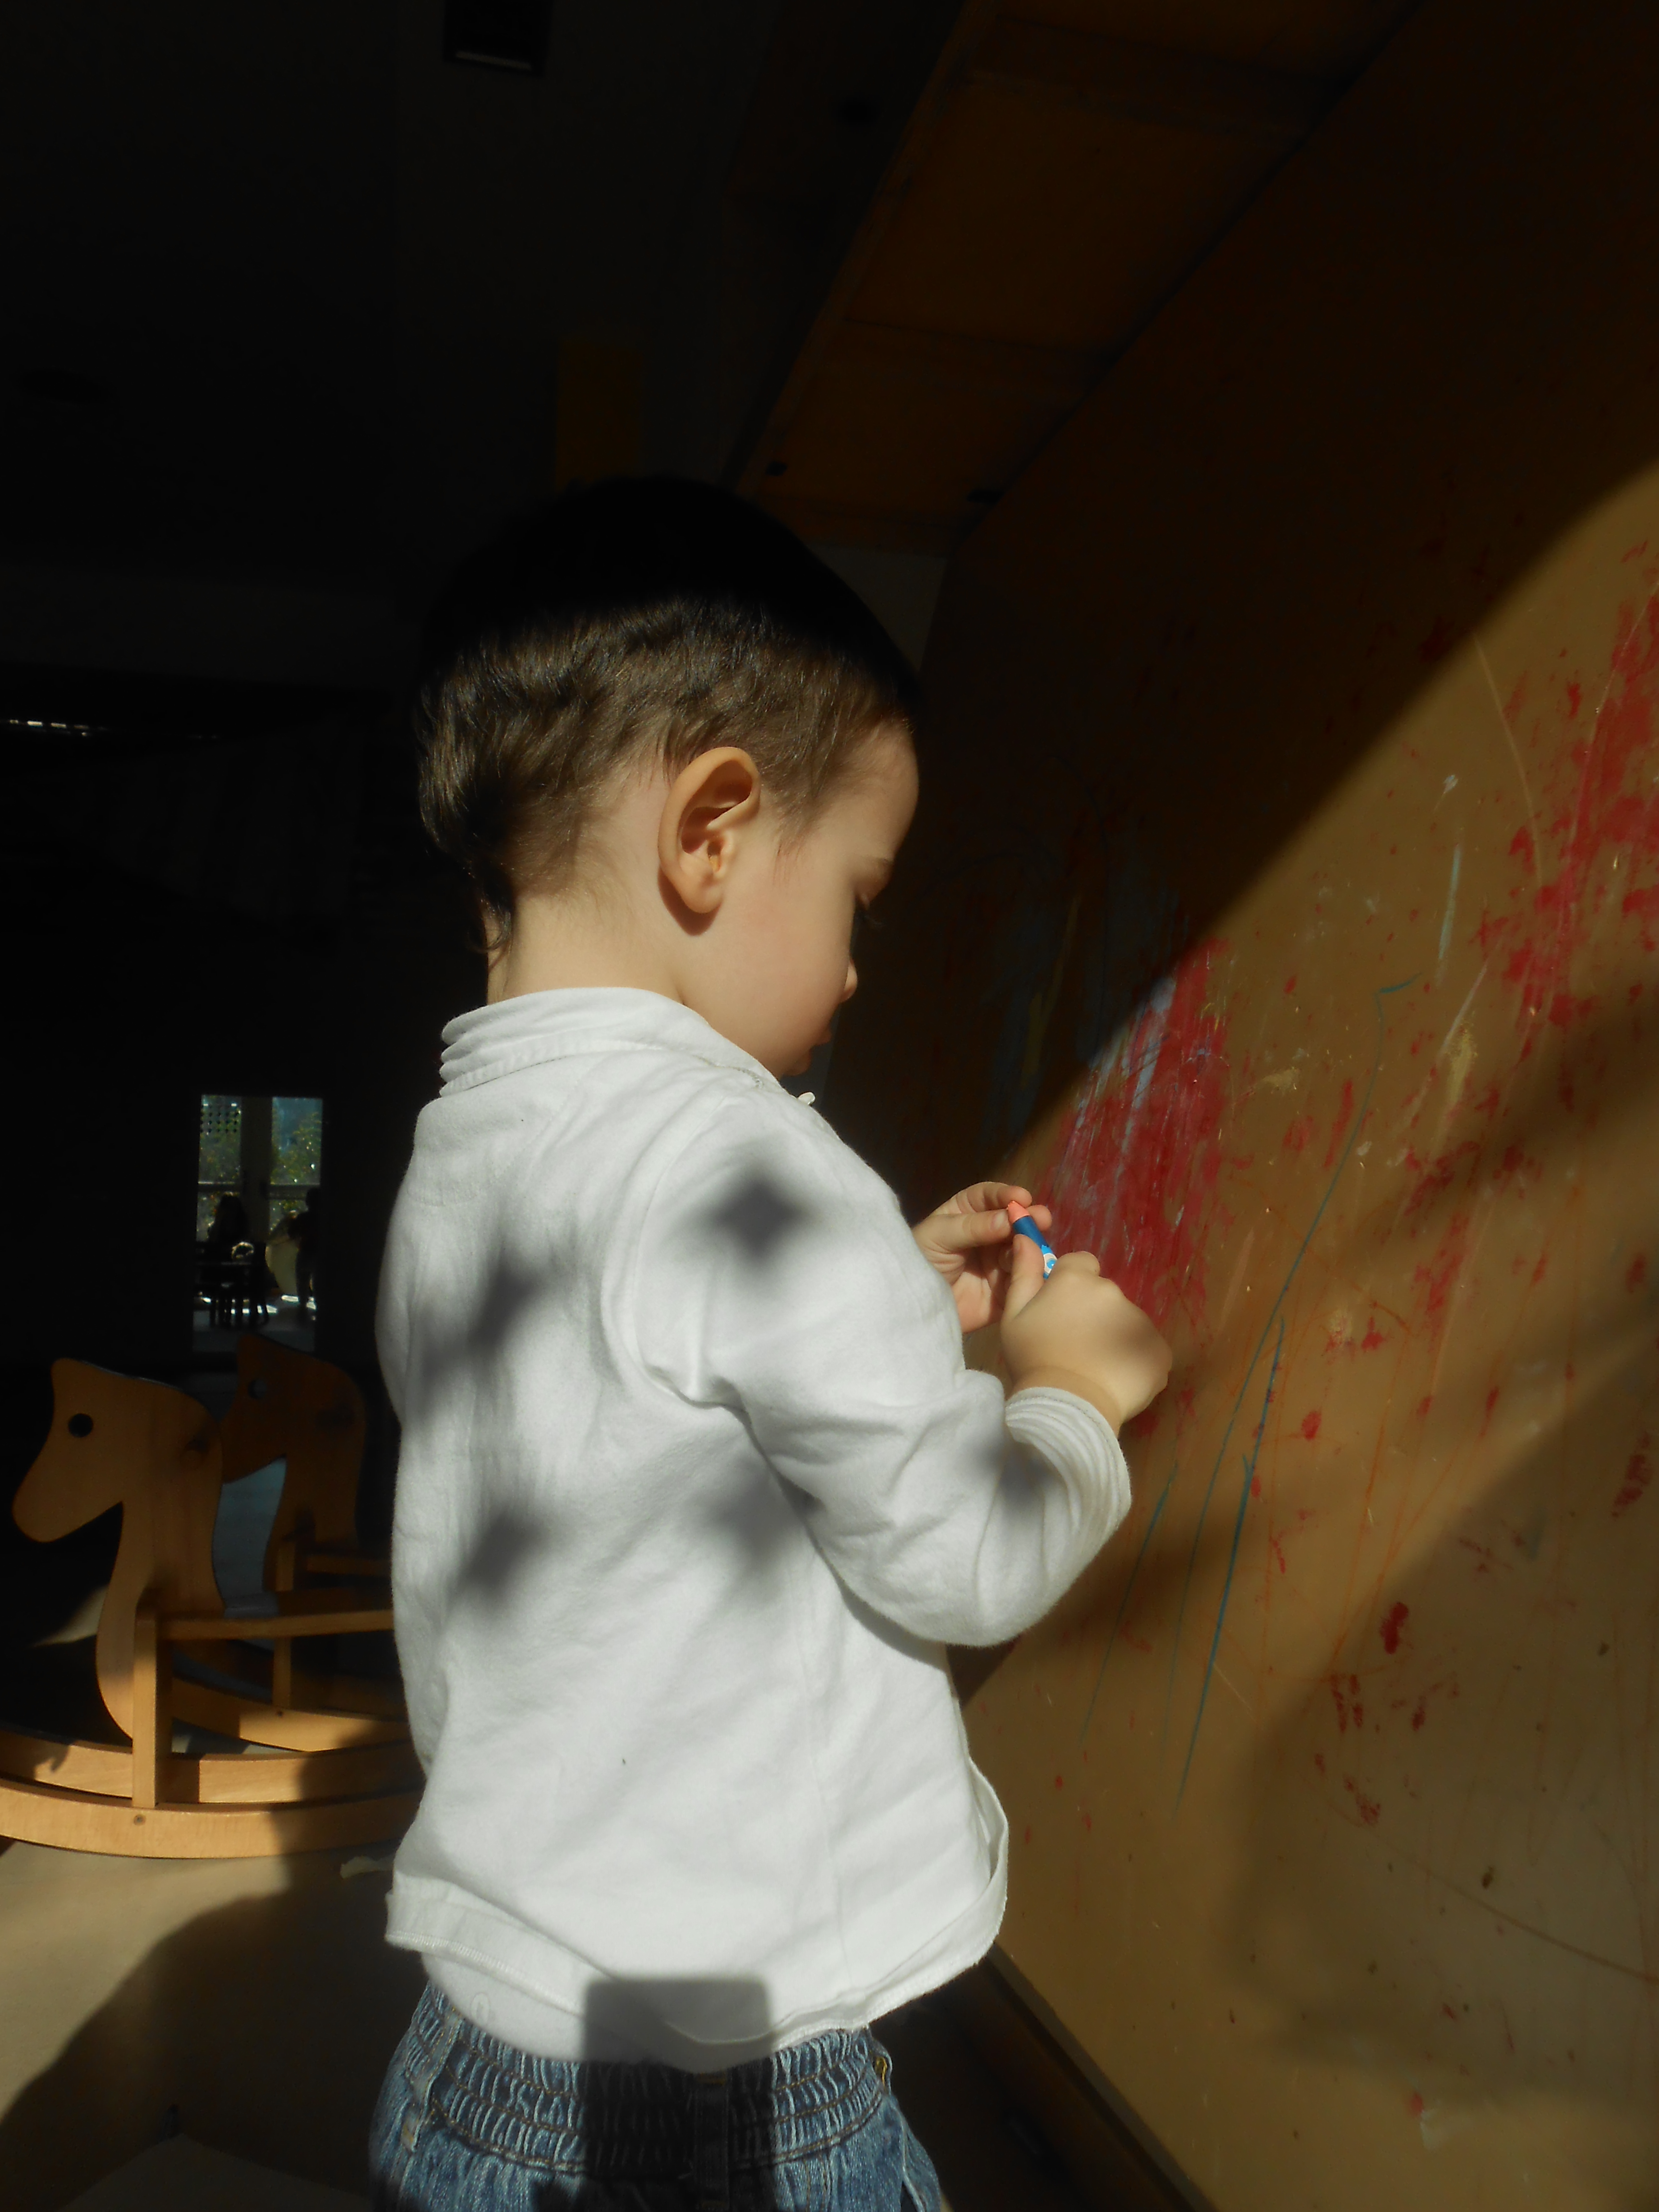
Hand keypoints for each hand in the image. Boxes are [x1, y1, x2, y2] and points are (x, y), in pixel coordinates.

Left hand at [912, 1182, 1053, 1332]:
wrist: (913, 1307)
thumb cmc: (919, 1261)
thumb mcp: (939, 1236)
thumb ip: (974, 1227)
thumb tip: (1008, 1219)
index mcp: (966, 1213)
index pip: (989, 1197)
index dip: (1006, 1195)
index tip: (1021, 1198)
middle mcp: (987, 1235)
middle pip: (1013, 1222)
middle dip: (1028, 1218)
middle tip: (1041, 1219)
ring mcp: (998, 1262)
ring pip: (1022, 1248)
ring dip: (1030, 1245)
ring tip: (1034, 1246)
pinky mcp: (1005, 1289)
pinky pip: (1023, 1278)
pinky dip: (1031, 1272)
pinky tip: (1036, 1268)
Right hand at [1001, 1240, 1170, 1433]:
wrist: (1067, 1406)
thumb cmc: (1033, 1359)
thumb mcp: (1014, 1315)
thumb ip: (1023, 1271)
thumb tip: (1026, 1235)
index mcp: (1077, 1279)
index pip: (1081, 1264)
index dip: (1071, 1285)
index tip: (1062, 1312)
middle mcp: (1113, 1291)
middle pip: (1104, 1295)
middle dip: (1093, 1314)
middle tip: (1075, 1346)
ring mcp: (1140, 1320)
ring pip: (1125, 1321)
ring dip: (1113, 1336)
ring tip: (1095, 1368)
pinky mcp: (1159, 1349)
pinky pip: (1145, 1348)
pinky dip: (1134, 1360)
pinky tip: (1116, 1379)